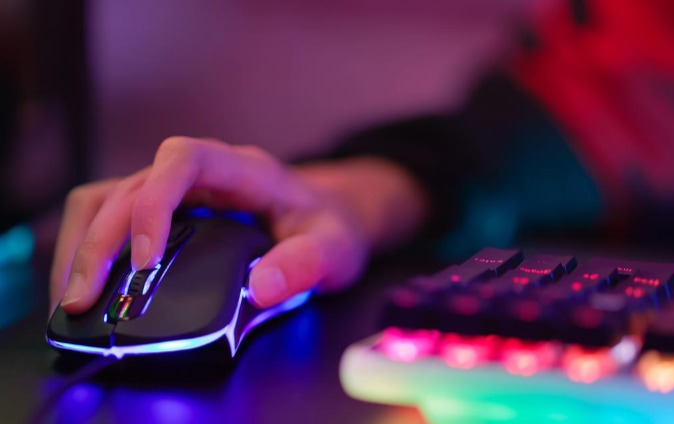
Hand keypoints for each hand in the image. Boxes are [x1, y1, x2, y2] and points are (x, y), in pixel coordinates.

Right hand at [50, 137, 372, 314]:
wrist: (331, 216)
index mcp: (243, 170)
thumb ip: (306, 263)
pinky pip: (115, 215)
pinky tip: (90, 283)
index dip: (154, 202)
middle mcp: (204, 174)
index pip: (183, 160)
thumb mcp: (334, 247)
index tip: (146, 260)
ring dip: (83, 243)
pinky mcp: (169, 213)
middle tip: (83, 300)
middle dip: (100, 240)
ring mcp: (181, 191)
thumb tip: (262, 288)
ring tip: (72, 297)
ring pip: (110, 197)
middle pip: (131, 186)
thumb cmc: (332, 226)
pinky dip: (92, 246)